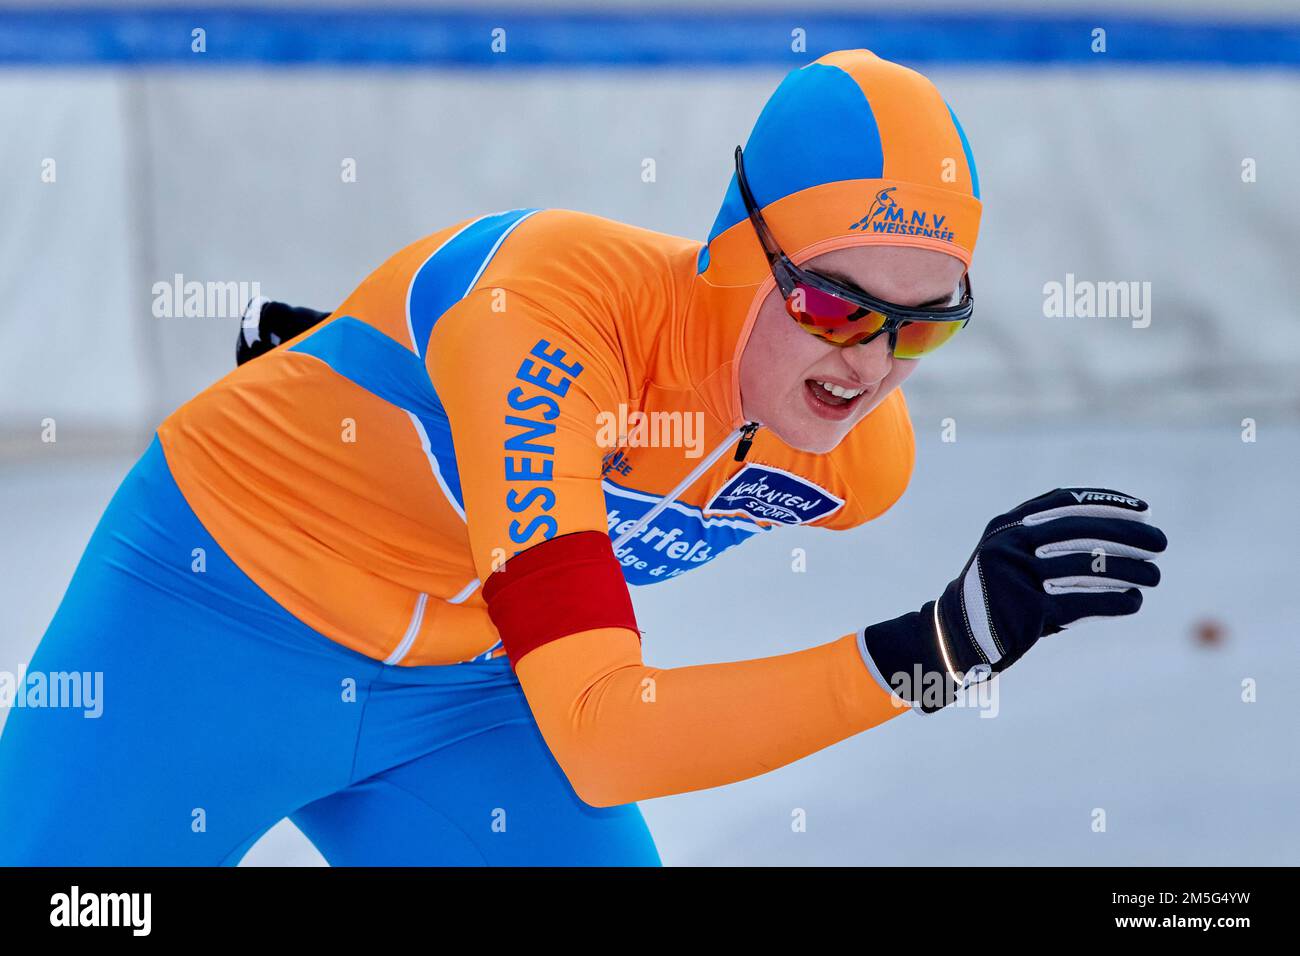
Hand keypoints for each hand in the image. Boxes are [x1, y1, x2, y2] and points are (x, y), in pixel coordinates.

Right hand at [860, 488, 1166, 711]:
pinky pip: (1082, 601)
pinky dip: (1115, 600)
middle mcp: (1008, 544)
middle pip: (1081, 531)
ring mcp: (1015, 576)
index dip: (1107, 503)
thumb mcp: (1013, 557)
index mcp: (1007, 525)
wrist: (955, 637)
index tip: (1142, 510)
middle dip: (1128, 534)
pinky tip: (1134, 601)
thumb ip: (1051, 540)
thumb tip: (1122, 530)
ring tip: (1155, 575)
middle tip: (1161, 542)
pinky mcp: (1025, 610)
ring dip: (1130, 569)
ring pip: (1088, 565)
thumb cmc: (999, 596)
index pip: (1065, 502)